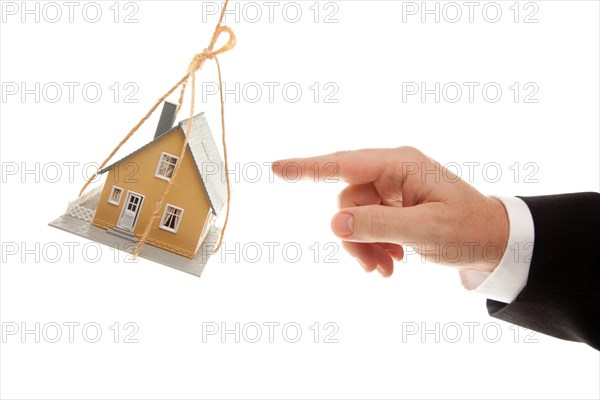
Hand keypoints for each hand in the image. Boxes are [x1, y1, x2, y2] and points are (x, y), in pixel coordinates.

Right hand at [272, 147, 508, 276]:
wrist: (495, 241)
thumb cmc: (468, 230)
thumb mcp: (426, 230)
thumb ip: (379, 225)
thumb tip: (334, 224)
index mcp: (400, 164)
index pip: (344, 163)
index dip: (308, 167)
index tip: (276, 168)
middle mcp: (392, 171)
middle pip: (348, 201)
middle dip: (355, 236)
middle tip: (371, 267)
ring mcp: (392, 188)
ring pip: (356, 217)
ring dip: (365, 246)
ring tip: (386, 269)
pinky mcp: (394, 204)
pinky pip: (368, 224)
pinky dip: (374, 246)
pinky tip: (392, 262)